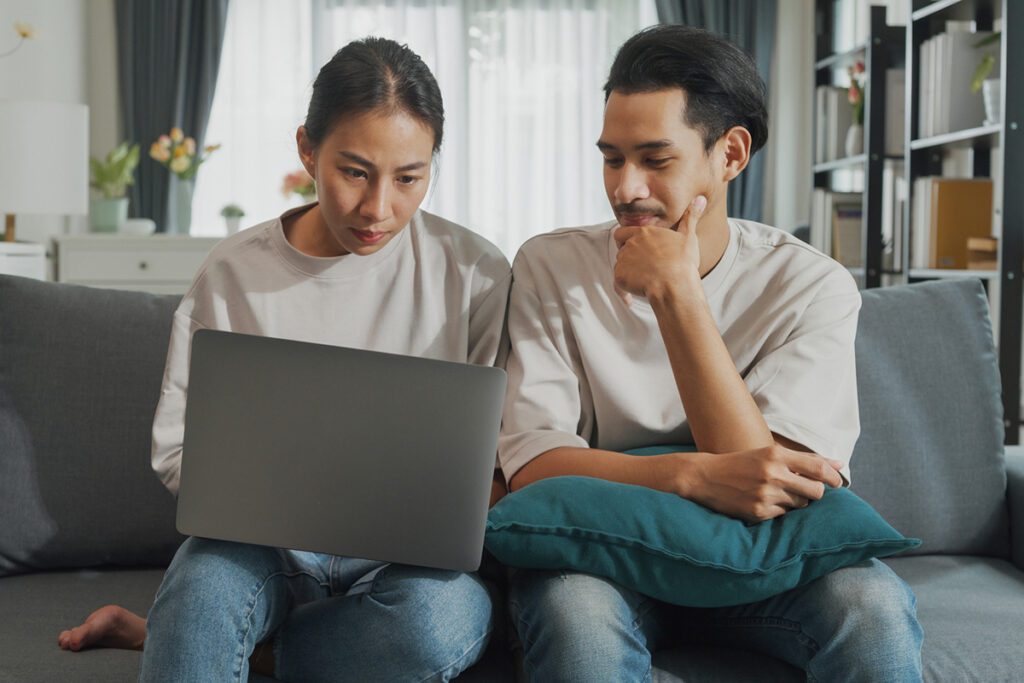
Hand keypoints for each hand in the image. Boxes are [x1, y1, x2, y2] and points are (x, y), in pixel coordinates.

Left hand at [613, 195, 706, 300]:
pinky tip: (634, 297)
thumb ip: (691, 217)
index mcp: (644, 232)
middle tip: (643, 267)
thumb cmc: (683, 262)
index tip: (637, 250)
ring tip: (645, 282)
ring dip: (629, 272)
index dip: (626, 241)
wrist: (675, 285)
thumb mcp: (689, 237)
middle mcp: (630, 244)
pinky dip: (624, 289)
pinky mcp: (620, 277)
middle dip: (629, 257)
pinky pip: (618, 283)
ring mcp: (623, 260)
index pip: (622, 232)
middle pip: (621, 249)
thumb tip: (700, 199)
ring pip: (620, 266)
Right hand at [673, 443, 844, 522]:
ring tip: (777, 494)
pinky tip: (764, 502)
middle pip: (815, 491)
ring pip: (800, 505)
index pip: (818, 468)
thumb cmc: (741, 463)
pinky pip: (783, 516)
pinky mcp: (758, 512)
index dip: (833, 477)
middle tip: (805, 491)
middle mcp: (772, 474)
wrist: (706, 477)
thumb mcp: (769, 454)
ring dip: (795, 501)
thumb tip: (839, 464)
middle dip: (816, 493)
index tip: (838, 483)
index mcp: (776, 455)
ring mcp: (765, 495)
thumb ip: (805, 460)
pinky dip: (779, 510)